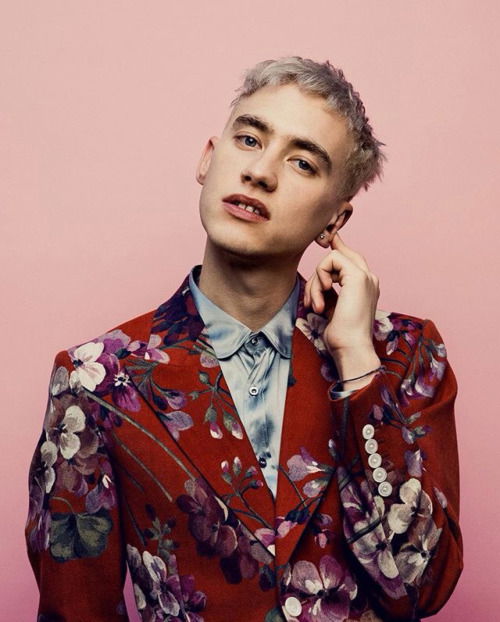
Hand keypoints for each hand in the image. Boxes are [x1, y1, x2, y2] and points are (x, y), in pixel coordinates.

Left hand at [304, 233, 381, 388]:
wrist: (351, 348)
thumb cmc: (341, 336)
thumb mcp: (332, 308)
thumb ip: (330, 291)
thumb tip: (321, 279)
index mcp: (366, 287)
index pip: (350, 259)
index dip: (336, 248)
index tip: (326, 240)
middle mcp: (370, 279)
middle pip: (342, 254)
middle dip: (320, 270)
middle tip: (312, 299)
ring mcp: (366, 276)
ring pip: (332, 258)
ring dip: (315, 283)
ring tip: (315, 305)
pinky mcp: (357, 276)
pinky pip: (330, 259)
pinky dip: (318, 279)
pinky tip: (320, 300)